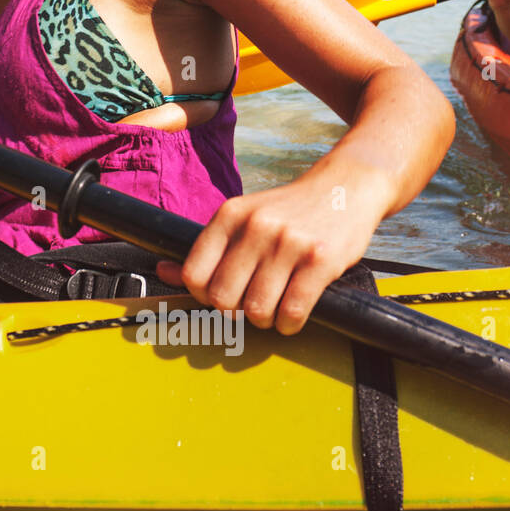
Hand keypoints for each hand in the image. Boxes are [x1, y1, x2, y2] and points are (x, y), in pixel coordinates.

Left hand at [155, 182, 381, 335]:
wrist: (346, 186)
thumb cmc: (290, 211)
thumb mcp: (244, 218)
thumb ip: (207, 248)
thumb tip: (163, 272)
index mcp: (230, 215)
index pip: (194, 276)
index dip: (205, 297)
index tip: (224, 295)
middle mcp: (256, 226)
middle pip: (223, 300)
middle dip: (236, 313)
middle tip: (252, 305)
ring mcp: (289, 243)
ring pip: (257, 311)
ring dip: (265, 321)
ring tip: (276, 307)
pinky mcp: (320, 260)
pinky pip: (292, 312)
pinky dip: (290, 324)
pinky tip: (294, 313)